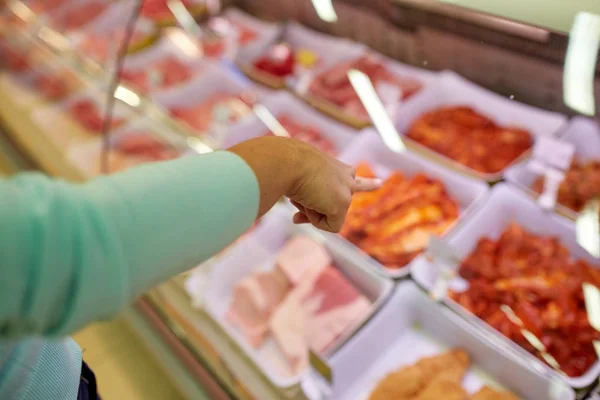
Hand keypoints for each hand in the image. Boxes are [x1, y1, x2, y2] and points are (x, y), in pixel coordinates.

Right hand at [229, 136, 379, 232]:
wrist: (285, 161)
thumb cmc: (283, 166)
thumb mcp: (293, 181)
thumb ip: (302, 200)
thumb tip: (296, 219)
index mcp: (334, 166)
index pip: (350, 176)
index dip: (359, 183)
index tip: (379, 183)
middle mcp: (345, 175)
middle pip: (353, 191)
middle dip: (365, 187)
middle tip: (380, 182)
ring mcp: (345, 190)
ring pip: (331, 215)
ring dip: (313, 210)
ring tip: (302, 193)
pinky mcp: (341, 204)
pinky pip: (327, 226)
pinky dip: (314, 219)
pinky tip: (309, 201)